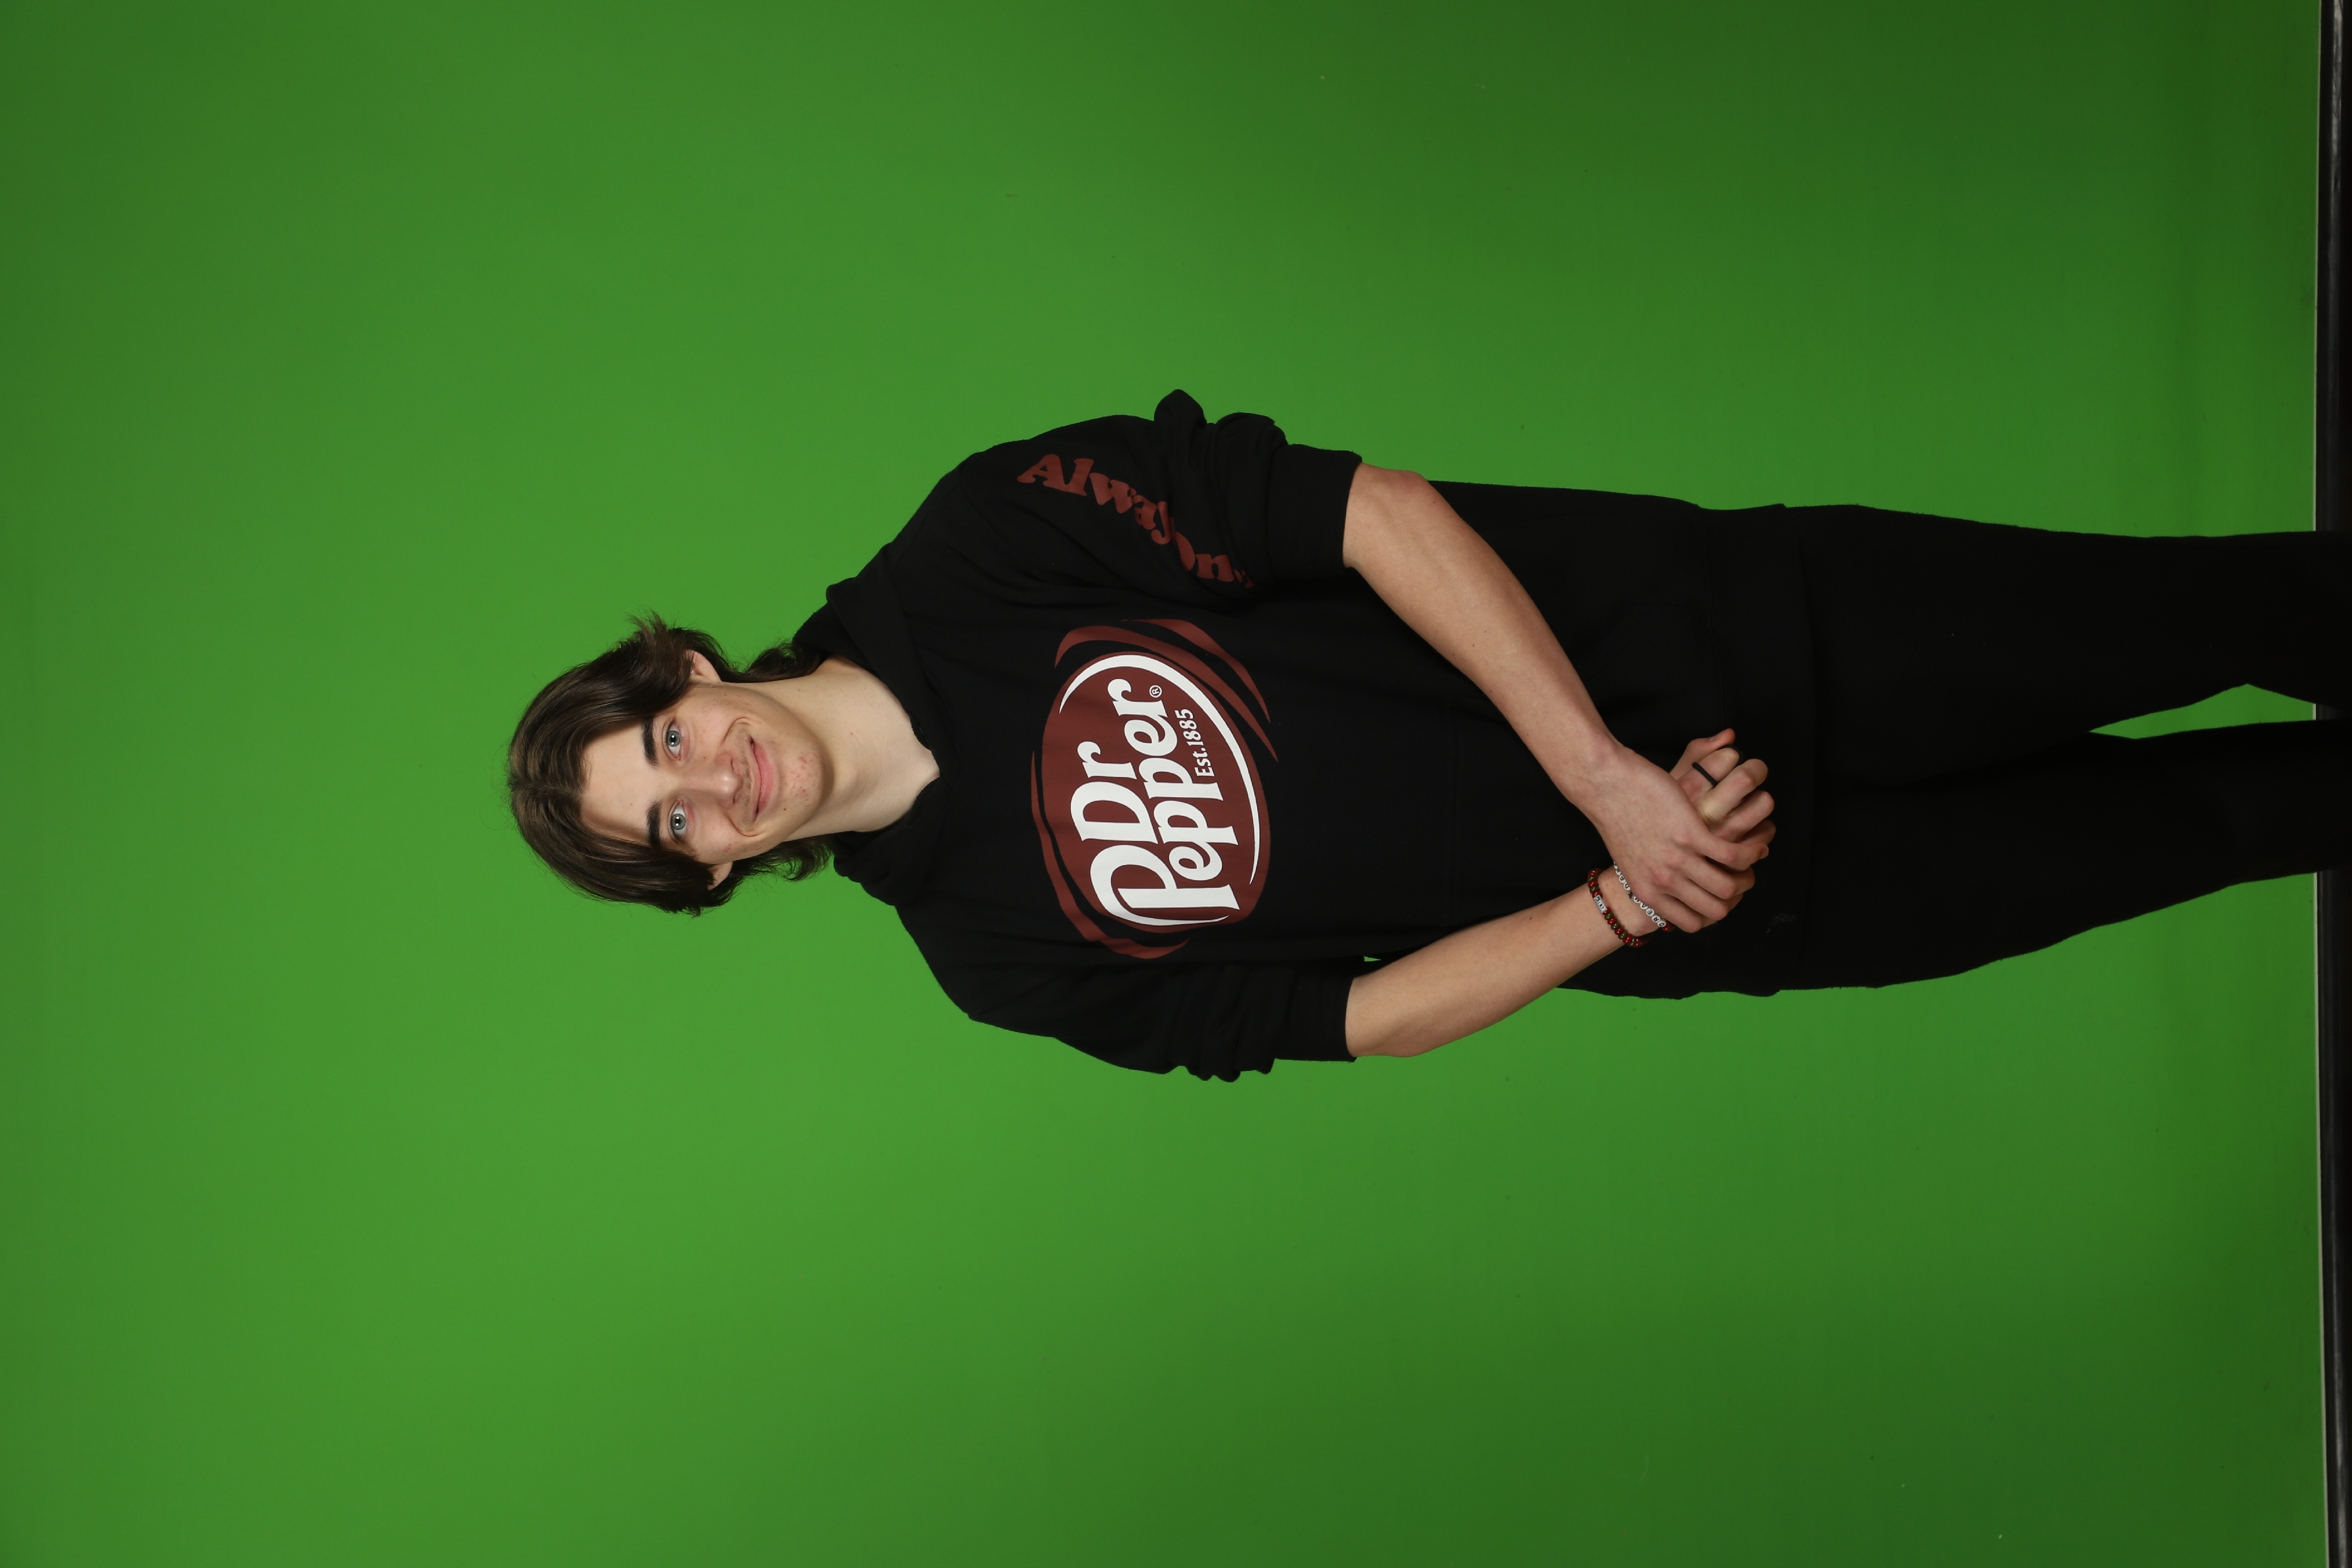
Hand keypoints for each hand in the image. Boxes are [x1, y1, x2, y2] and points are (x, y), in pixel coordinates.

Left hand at [1583, 729, 1773, 932]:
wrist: (1606, 785)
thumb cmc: (1618, 817)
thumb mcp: (1630, 861)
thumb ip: (1652, 879)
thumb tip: (1674, 887)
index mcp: (1648, 892)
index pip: (1693, 923)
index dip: (1712, 912)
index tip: (1720, 894)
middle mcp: (1663, 882)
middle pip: (1716, 910)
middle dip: (1735, 896)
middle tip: (1741, 875)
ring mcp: (1677, 860)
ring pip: (1728, 887)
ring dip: (1747, 875)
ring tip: (1751, 858)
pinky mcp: (1690, 834)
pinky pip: (1732, 856)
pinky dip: (1750, 852)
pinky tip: (1753, 843)